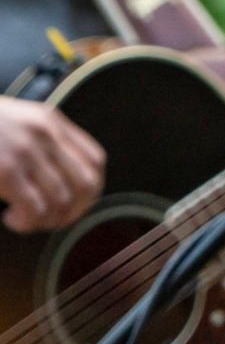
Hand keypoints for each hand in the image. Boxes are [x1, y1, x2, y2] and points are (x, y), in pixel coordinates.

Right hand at [0, 98, 105, 232]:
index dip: (89, 191)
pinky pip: (35, 209)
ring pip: (62, 201)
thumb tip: (63, 181)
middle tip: (49, 219)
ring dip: (46, 220)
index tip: (70, 204)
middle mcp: (45, 134)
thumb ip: (41, 141)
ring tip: (23, 218)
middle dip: (73, 211)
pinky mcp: (6, 171)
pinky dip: (27, 221)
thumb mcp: (17, 121)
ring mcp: (26, 152)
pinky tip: (9, 216)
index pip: (95, 161)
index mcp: (51, 121)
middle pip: (87, 184)